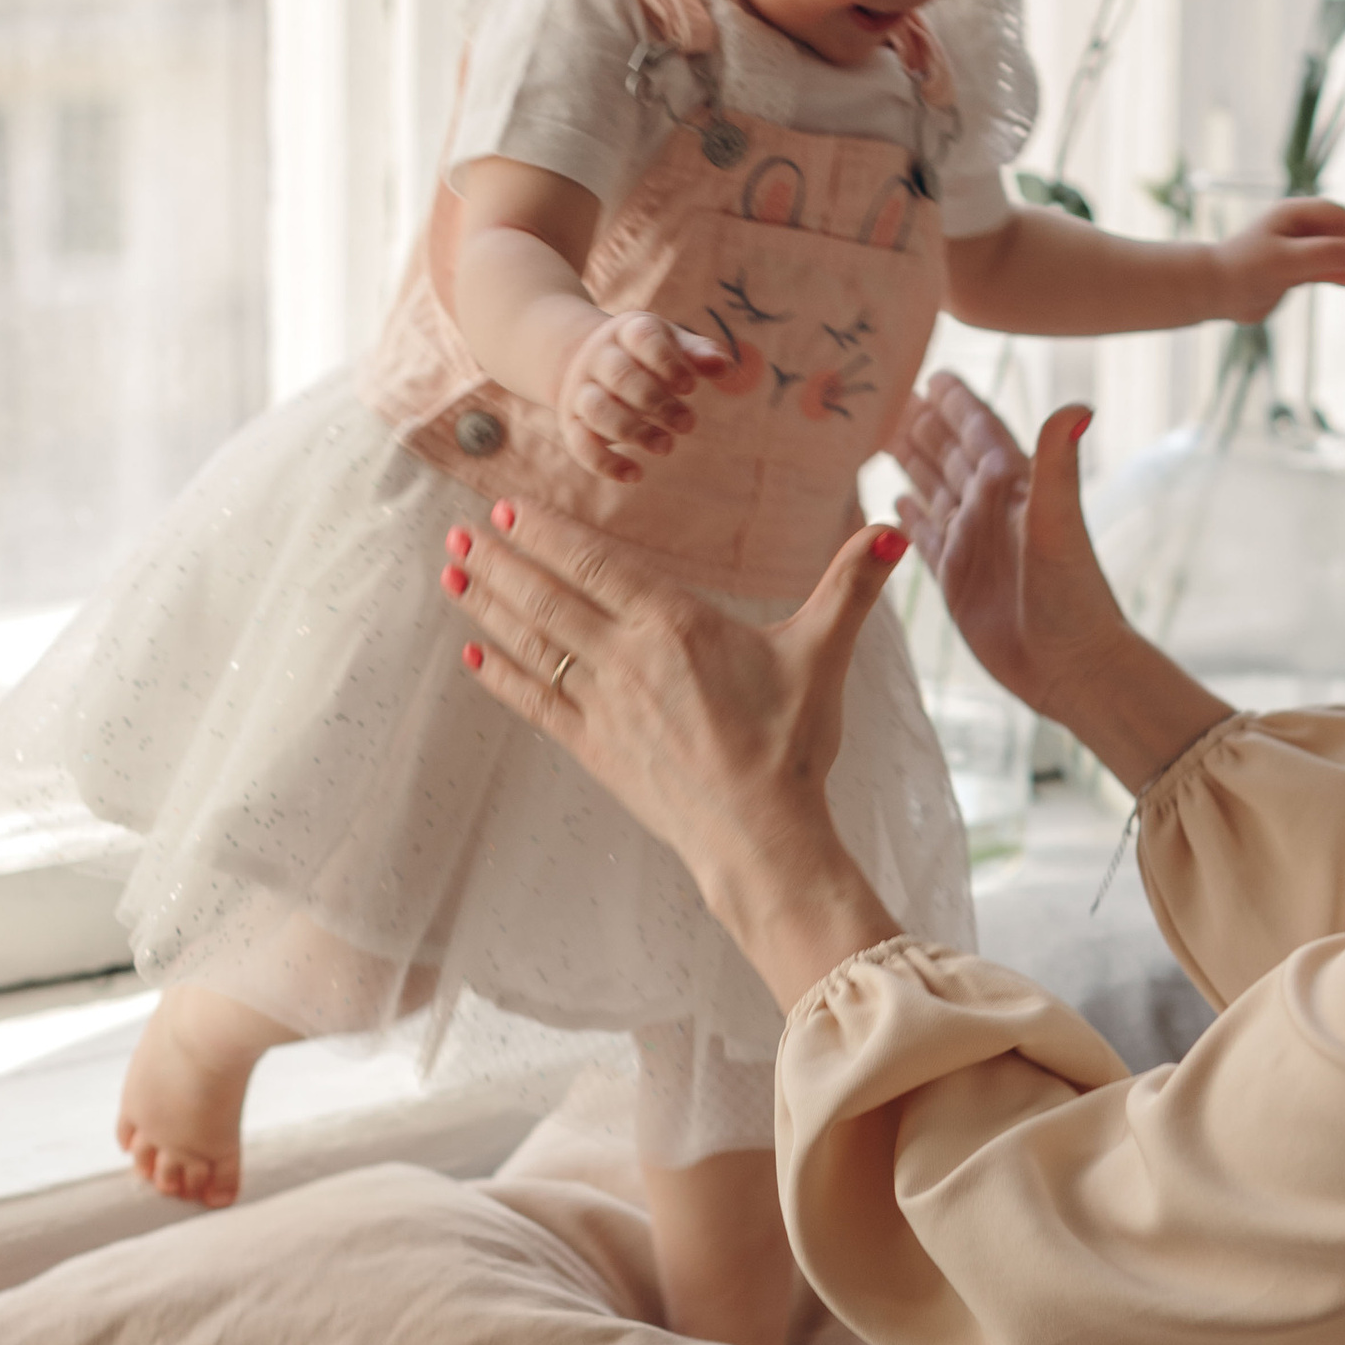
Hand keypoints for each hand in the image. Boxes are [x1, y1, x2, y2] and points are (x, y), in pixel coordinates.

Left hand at [443, 497, 903, 1005]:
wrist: (762, 835)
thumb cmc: (792, 745)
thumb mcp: (824, 654)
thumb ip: (851, 587)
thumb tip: (893, 531)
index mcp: (675, 624)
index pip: (596, 564)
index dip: (548, 533)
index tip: (508, 510)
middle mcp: (627, 658)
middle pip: (548, 596)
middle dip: (500, 560)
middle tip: (458, 528)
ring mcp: (604, 706)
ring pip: (532, 642)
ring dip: (487, 606)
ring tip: (451, 573)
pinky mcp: (595, 750)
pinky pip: (536, 703)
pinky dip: (501, 676)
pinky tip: (473, 656)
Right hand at [552, 312, 738, 485]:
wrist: (588, 362)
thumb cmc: (645, 357)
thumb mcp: (671, 345)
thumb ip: (698, 354)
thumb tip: (725, 366)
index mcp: (627, 332)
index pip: (644, 339)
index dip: (667, 363)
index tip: (690, 387)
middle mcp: (598, 358)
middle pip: (621, 376)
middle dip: (656, 402)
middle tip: (688, 425)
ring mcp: (581, 390)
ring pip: (598, 409)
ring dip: (633, 431)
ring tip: (666, 446)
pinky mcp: (572, 423)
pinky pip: (580, 444)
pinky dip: (605, 463)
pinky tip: (635, 474)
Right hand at [891, 373, 1229, 794]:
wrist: (1071, 667)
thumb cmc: (1073, 598)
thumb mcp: (1060, 526)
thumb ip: (1058, 464)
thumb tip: (1080, 404)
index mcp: (1013, 488)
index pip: (979, 430)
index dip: (956, 402)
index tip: (931, 371)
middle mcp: (990, 509)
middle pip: (948, 453)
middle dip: (922, 423)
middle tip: (885, 392)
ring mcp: (972, 543)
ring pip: (932, 488)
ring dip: (910, 461)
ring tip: (878, 433)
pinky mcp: (955, 579)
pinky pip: (924, 537)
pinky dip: (908, 515)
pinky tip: (891, 499)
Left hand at [1214, 196, 1344, 323]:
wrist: (1214, 291)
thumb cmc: (1242, 269)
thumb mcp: (1283, 262)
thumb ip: (1320, 255)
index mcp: (1296, 214)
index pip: (1341, 217)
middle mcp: (1301, 228)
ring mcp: (1300, 249)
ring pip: (1342, 251)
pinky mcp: (1296, 271)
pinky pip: (1330, 270)